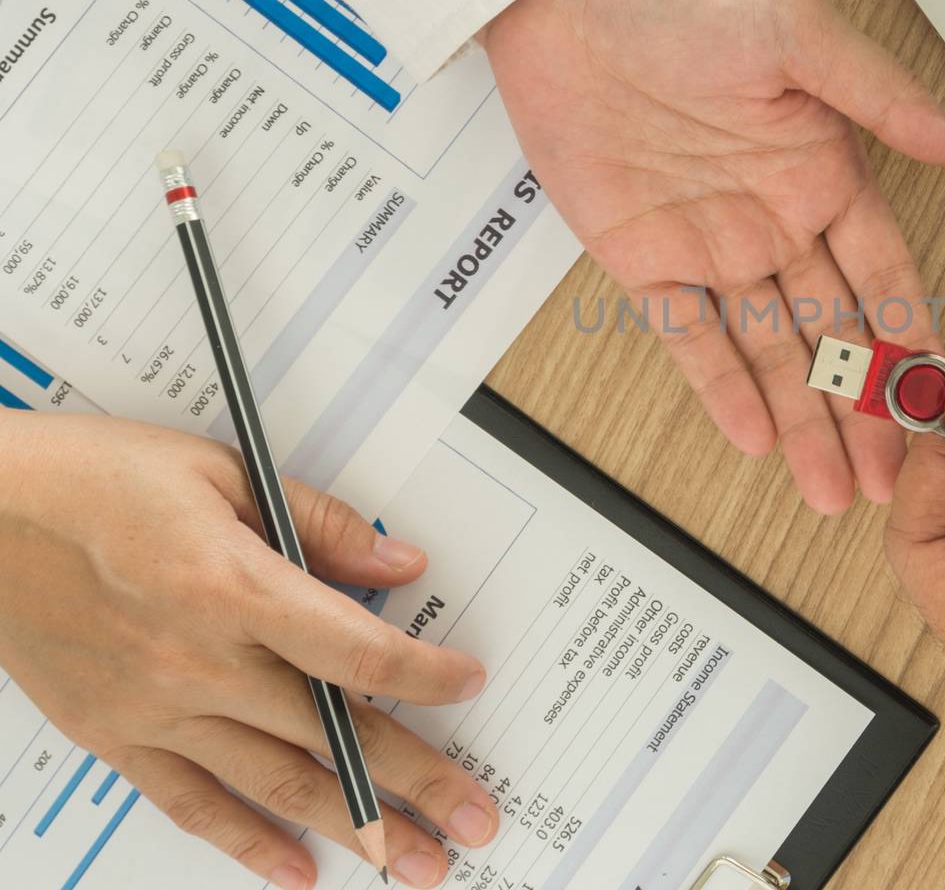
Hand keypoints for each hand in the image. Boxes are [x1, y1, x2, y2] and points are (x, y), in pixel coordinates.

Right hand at [0, 414, 499, 889]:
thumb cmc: (93, 480)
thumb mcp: (222, 471)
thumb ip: (320, 524)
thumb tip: (398, 561)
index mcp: (232, 586)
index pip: (356, 649)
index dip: (424, 673)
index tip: (468, 683)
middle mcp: (198, 662)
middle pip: (332, 732)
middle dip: (416, 782)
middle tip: (474, 818)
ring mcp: (154, 709)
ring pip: (275, 783)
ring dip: (354, 828)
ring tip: (415, 862)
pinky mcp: (114, 736)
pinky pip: (192, 805)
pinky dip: (248, 843)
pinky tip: (297, 870)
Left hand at [484, 0, 944, 513]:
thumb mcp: (798, 35)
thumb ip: (883, 100)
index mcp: (824, 171)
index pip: (883, 275)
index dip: (911, 340)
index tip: (940, 401)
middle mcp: (775, 219)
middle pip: (832, 333)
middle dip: (862, 409)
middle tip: (889, 481)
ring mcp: (709, 247)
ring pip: (767, 352)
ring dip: (800, 420)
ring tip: (831, 490)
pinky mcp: (641, 260)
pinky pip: (686, 337)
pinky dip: (720, 388)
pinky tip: (756, 438)